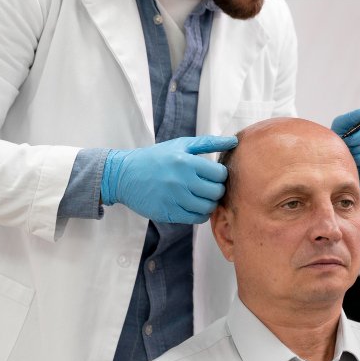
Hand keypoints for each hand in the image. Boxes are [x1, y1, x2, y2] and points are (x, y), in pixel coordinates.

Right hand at [101, 135, 238, 223]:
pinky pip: (195, 219)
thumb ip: (208, 143)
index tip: (213, 175)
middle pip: (216, 192)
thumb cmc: (156, 158)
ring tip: (202, 196)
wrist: (125, 175)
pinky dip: (200, 214)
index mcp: (185, 161)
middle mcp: (180, 180)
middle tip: (209, 186)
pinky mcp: (167, 213)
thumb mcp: (180, 144)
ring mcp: (173, 199)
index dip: (220, 175)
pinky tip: (194, 205)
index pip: (219, 174)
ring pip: (208, 208)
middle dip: (216, 190)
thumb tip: (234, 142)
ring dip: (209, 203)